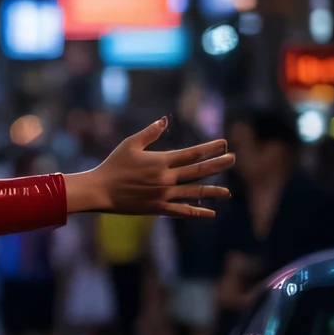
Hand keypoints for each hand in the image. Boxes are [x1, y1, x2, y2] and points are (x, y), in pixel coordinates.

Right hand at [69, 118, 234, 219]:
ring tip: (228, 193)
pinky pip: (182, 211)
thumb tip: (165, 121)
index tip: (224, 143)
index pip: (192, 153)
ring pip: (194, 193)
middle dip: (218, 165)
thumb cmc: (113, 165)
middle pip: (198, 171)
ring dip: (213, 192)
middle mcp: (166, 178)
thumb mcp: (130, 144)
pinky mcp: (158, 208)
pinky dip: (197, 212)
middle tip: (233, 159)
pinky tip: (210, 214)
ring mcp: (163, 195)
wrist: (100, 190)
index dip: (209, 148)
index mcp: (161, 161)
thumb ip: (150, 133)